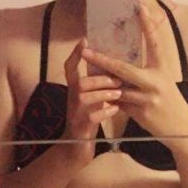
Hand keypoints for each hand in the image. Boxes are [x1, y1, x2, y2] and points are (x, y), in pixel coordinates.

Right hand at [60, 38, 122, 162]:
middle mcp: (71, 99)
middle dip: (100, 79)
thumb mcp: (91, 99)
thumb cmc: (89, 119)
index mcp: (74, 90)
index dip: (75, 55)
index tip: (84, 41)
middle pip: (80, 83)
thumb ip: (97, 85)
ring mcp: (75, 114)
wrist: (77, 146)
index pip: (69, 68)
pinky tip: (115, 110)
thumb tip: (114, 68)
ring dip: (104, 94)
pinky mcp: (81, 127)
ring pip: (86, 98)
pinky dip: (106, 112)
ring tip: (118, 94)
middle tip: (117, 80)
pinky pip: (93, 116)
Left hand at [81, 2, 187, 139]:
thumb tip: (125, 63)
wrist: (180, 128)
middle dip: (102, 60)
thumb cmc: (170, 101)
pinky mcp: (142, 113)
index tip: (140, 8)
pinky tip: (99, 99)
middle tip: (86, 51)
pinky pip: (120, 105)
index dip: (147, 26)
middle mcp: (155, 81)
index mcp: (162, 69)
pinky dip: (110, 102)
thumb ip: (147, 72)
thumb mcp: (163, 82)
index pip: (154, 43)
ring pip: (118, 89)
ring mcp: (148, 98)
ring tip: (85, 79)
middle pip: (123, 68)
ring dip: (102, 86)